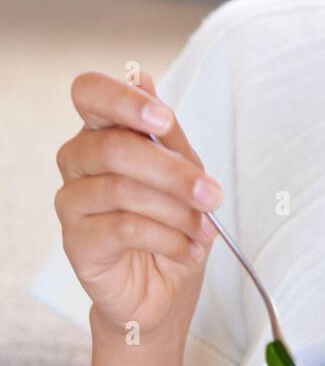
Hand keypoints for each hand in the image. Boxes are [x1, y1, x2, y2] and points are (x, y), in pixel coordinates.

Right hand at [54, 68, 222, 336]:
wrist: (164, 288)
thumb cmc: (171, 222)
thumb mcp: (184, 171)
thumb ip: (165, 131)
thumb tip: (143, 76)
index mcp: (104, 130)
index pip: (90, 93)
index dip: (123, 100)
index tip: (163, 119)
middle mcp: (79, 160)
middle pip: (114, 147)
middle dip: (173, 172)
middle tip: (211, 194)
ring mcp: (72, 200)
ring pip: (123, 190)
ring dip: (177, 211)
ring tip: (204, 231)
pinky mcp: (76, 241)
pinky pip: (123, 228)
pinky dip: (168, 238)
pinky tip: (187, 250)